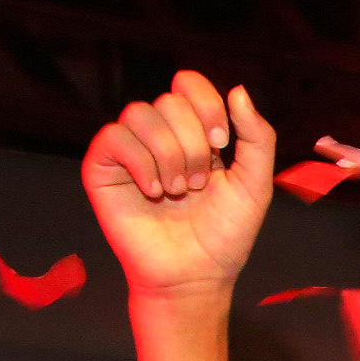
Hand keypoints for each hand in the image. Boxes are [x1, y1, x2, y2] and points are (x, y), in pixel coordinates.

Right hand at [80, 71, 273, 301]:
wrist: (196, 276)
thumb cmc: (224, 235)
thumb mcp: (254, 184)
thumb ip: (257, 138)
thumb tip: (239, 89)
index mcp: (193, 133)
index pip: (188, 84)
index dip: (206, 104)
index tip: (221, 145)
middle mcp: (159, 136)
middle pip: (169, 101)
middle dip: (192, 143)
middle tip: (199, 184)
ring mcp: (129, 150)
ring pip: (141, 113)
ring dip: (169, 155)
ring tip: (178, 192)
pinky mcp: (102, 168)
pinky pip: (114, 137)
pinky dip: (141, 163)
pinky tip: (154, 192)